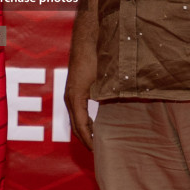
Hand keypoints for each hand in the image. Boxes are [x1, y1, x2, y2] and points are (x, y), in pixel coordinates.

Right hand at [65, 34, 97, 150]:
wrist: (87, 38)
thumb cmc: (95, 57)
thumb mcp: (103, 81)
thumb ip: (108, 98)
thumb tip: (119, 116)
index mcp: (75, 98)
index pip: (81, 126)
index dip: (89, 140)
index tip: (97, 152)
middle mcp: (70, 98)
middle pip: (75, 126)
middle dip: (85, 140)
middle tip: (98, 152)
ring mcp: (70, 93)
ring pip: (75, 119)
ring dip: (84, 131)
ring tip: (96, 142)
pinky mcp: (74, 89)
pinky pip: (77, 111)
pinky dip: (84, 121)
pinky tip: (94, 124)